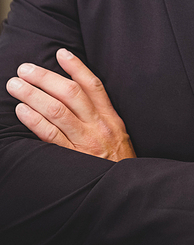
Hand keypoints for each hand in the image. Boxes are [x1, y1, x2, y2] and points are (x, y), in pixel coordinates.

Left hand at [6, 49, 135, 161]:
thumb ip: (100, 116)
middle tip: (25, 69)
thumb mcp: (117, 134)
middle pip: (70, 93)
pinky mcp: (72, 158)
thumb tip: (77, 97)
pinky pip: (51, 135)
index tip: (60, 53)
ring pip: (57, 110)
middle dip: (45, 78)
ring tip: (15, 85)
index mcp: (110, 118)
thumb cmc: (118, 163)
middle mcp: (98, 126)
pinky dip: (34, 120)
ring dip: (33, 95)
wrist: (126, 191)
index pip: (93, 85)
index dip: (76, 67)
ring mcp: (85, 142)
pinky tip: (21, 111)